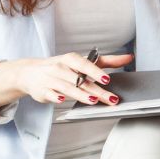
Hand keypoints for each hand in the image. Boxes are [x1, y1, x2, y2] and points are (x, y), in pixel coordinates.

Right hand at [0, 52, 133, 109]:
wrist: (30, 72)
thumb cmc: (62, 67)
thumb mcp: (82, 61)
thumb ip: (107, 61)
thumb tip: (129, 57)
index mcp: (71, 59)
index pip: (85, 65)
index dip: (96, 72)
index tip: (106, 79)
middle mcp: (60, 68)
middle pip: (81, 81)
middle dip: (96, 91)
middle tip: (111, 98)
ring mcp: (50, 79)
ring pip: (68, 88)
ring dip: (80, 95)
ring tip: (93, 101)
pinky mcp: (43, 91)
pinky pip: (50, 94)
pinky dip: (56, 97)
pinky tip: (63, 100)